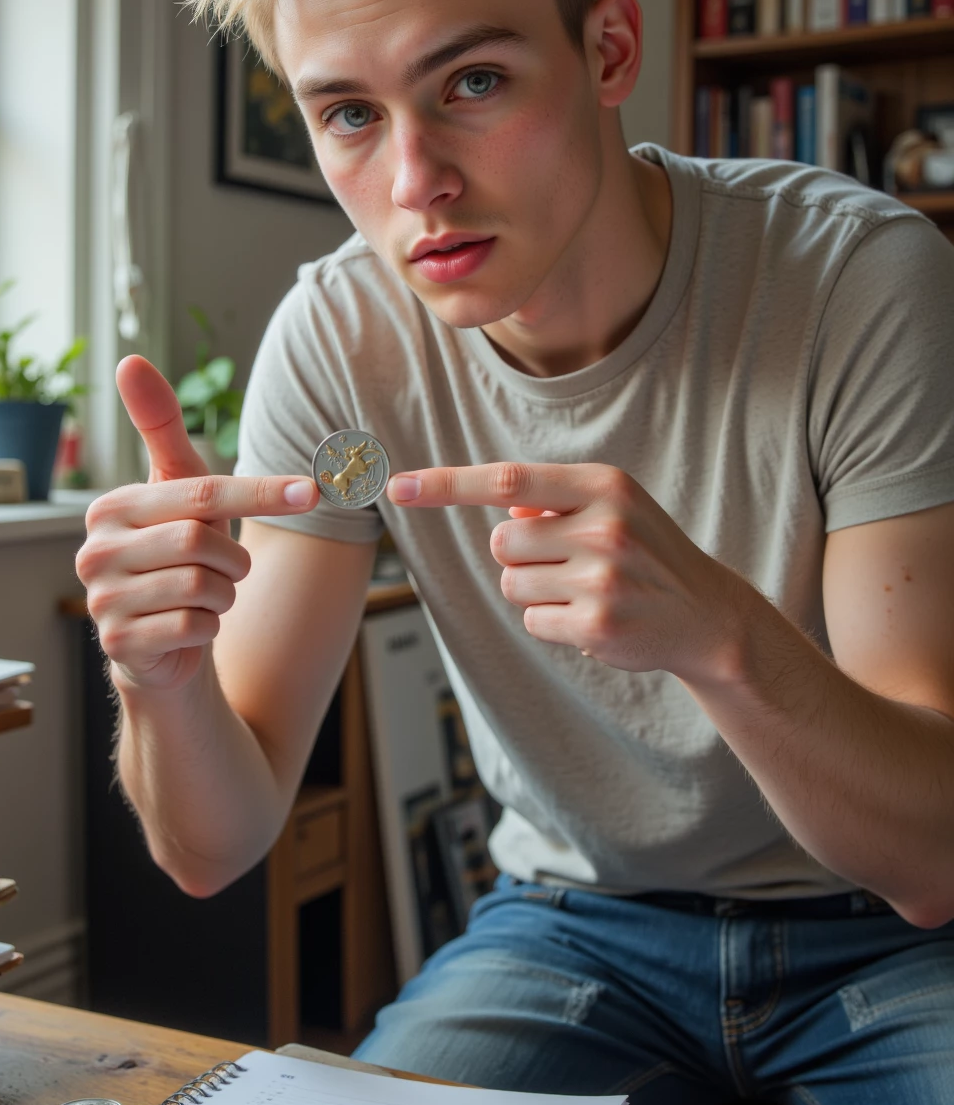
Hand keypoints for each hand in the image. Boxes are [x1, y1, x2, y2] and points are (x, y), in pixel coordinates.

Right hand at [75, 355, 317, 691]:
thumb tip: (129, 359)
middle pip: (202, 541)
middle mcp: (94, 550)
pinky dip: (209, 627)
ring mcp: (100, 601)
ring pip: (203, 587)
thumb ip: (161, 427)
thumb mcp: (177, 491)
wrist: (158, 645)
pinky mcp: (119, 645)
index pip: (200, 493)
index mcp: (111, 507)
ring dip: (224, 595)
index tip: (313, 490)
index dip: (262, 492)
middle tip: (223, 570)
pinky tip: (190, 627)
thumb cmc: (176, 556)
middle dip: (232, 560)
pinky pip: (195, 627)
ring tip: (205, 597)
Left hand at [386, 462, 745, 680]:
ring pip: (513, 584)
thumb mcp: (610, 507)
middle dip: (520, 555)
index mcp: (602, 484)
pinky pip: (533, 620)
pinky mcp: (596, 624)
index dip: (447, 484)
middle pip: (502, 541)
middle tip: (569, 562)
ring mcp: (602, 577)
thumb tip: (503, 508)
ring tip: (584, 589)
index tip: (398, 485)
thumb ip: (552, 500)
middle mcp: (603, 526)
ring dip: (535, 590)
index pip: (506, 480)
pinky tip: (591, 618)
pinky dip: (551, 622)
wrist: (706, 614)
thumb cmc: (645, 552)